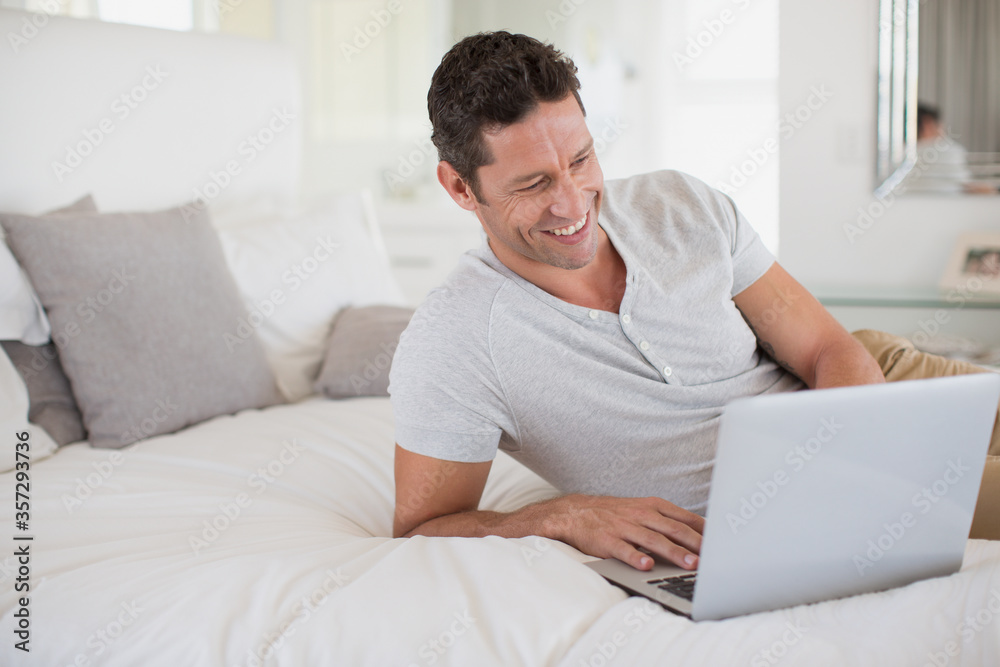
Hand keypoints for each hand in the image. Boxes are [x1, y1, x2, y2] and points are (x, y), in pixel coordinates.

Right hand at [543, 494, 703, 570]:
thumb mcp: (644, 510)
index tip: (722, 544)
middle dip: (695, 543)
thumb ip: (670, 521)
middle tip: (712, 557)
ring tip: (689, 564)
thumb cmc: (616, 514)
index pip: (685, 518)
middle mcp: (641, 515)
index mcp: (653, 507)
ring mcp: (624, 527)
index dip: (704, 531)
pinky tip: (646, 566)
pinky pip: (624, 549)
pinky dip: (636, 557)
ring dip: (673, 552)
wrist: (576, 513)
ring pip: (653, 540)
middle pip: (673, 529)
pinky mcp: (608, 540)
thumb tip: (702, 534)